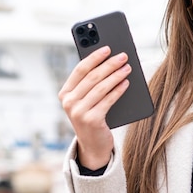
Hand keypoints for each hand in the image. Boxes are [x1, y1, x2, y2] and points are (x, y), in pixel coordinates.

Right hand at [58, 46, 131, 168]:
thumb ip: (91, 84)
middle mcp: (68, 102)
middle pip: (92, 77)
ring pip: (101, 87)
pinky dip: (118, 90)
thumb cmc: (93, 117)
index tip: (108, 48)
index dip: (95, 57)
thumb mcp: (87, 100)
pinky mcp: (91, 120)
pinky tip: (126, 82)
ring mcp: (78, 112)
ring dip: (116, 75)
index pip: (80, 70)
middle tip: (123, 56)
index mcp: (65, 93)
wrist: (93, 145)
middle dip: (109, 64)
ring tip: (127, 67)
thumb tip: (109, 61)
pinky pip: (108, 100)